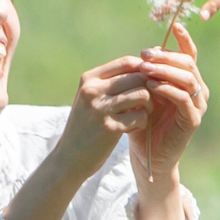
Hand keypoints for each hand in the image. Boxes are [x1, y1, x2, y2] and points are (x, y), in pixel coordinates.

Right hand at [52, 54, 156, 181]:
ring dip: (149, 106)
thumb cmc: (86, 126)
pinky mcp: (110, 128)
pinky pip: (140, 116)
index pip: (126, 62)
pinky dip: (142, 122)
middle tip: (148, 103)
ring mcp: (101, 109)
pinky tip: (132, 129)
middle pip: (138, 77)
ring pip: (143, 94)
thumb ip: (113, 83)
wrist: (69, 158)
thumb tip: (145, 65)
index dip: (145, 70)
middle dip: (150, 89)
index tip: (150, 83)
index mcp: (89, 79)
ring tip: (141, 115)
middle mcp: (93, 90)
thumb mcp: (92, 99)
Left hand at [130, 24, 206, 180]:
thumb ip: (149, 74)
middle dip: (166, 56)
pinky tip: (152, 87)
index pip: (189, 54)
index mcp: (186, 80)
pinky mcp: (192, 120)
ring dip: (166, 71)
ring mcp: (198, 105)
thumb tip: (147, 52)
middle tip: (144, 55)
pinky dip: (168, 90)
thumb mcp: (144, 92)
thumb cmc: (143, 122)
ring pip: (187, 78)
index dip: (184, 39)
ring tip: (146, 69)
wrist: (147, 154)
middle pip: (187, 63)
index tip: (175, 25)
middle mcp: (197, 90)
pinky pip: (184, 98)